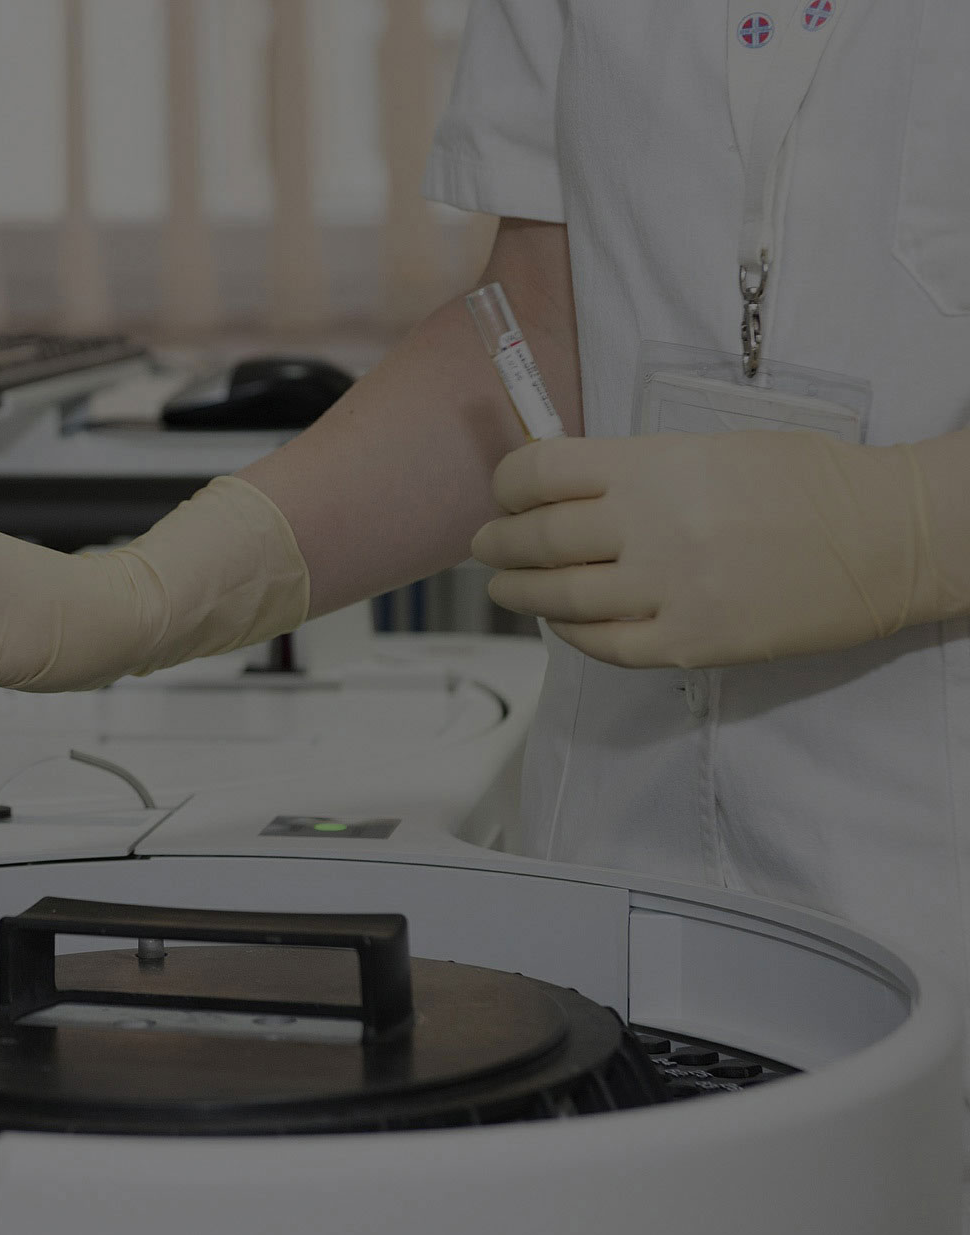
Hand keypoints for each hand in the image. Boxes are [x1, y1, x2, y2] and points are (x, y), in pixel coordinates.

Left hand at [471, 430, 969, 667]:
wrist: (888, 537)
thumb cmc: (807, 482)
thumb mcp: (711, 448)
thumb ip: (636, 471)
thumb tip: (567, 490)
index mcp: (653, 466)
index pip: (539, 472)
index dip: (507, 485)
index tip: (503, 494)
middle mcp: (649, 527)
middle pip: (536, 539)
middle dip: (499, 544)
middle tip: (488, 547)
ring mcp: (667, 589)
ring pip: (557, 597)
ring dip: (519, 592)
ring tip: (507, 587)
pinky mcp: (689, 642)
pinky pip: (603, 645)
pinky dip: (570, 633)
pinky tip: (562, 622)